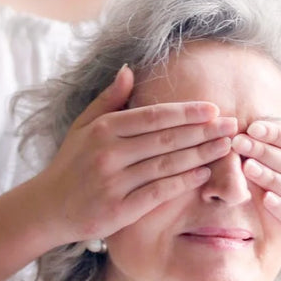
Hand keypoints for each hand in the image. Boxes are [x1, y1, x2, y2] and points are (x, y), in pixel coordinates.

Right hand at [32, 65, 237, 245]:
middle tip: (233, 125)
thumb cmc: (70, 164)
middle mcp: (108, 154)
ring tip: (225, 147)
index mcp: (103, 129)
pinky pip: (158, 193)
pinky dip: (183, 182)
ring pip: (166, 165)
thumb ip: (108, 99)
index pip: (153, 116)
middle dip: (203, 131)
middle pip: (166, 139)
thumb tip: (130, 69)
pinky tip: (204, 174)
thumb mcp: (83, 127)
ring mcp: (113, 182)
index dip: (186, 112)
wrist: (47, 209)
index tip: (213, 108)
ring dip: (200, 155)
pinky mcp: (118, 210)